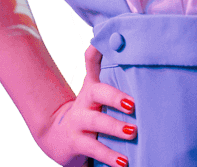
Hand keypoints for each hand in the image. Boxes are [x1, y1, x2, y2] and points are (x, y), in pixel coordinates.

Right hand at [36, 44, 136, 166]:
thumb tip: (137, 59)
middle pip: (98, 92)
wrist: (58, 136)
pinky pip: (94, 149)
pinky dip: (110, 156)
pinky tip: (124, 162)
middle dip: (115, 97)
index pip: (91, 62)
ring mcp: (78, 121)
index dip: (97, 51)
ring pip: (96, 122)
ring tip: (133, 132)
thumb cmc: (90, 110)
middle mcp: (84, 100)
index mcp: (92, 85)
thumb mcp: (98, 93)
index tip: (104, 42)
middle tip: (133, 104)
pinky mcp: (76, 142)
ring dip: (115, 128)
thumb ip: (112, 77)